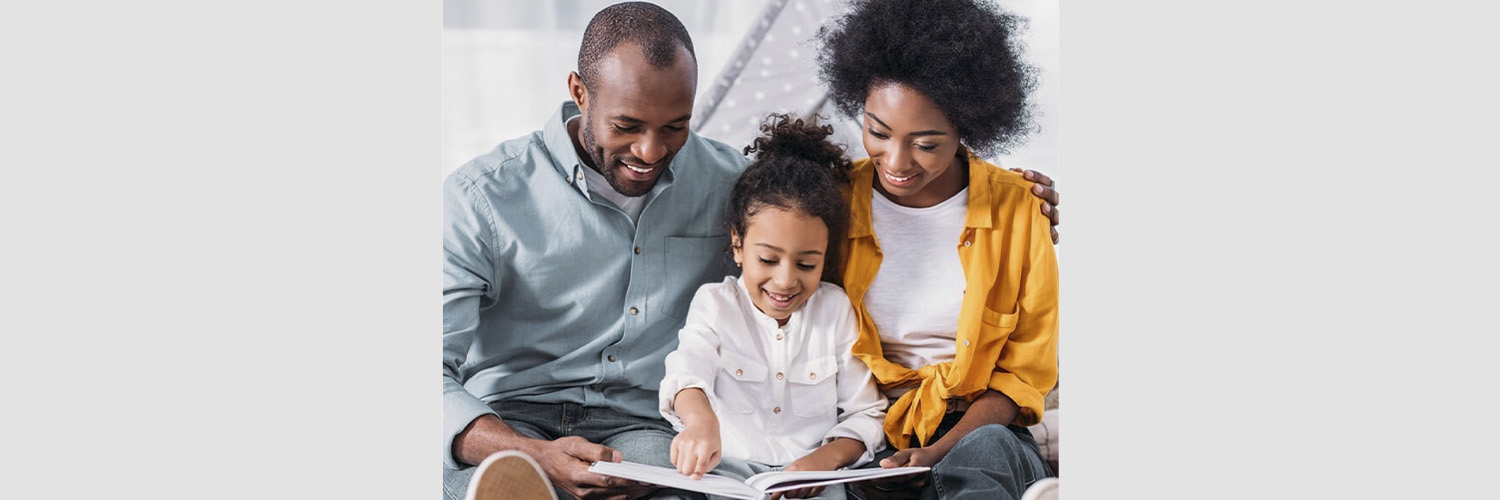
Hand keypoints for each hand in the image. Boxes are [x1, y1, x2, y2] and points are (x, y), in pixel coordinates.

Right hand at [525, 436, 655, 499]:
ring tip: (649, 487)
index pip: (609, 480)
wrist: (541, 463)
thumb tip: (618, 456)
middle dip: (637, 488)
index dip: (629, 480)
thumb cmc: (559, 451)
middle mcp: (583, 491)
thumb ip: (596, 450)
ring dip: (632, 494)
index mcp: (579, 475)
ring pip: (614, 498)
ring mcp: (584, 497)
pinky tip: (634, 491)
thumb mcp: (575, 443)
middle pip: (615, 491)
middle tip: (656, 484)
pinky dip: (623, 496)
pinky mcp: (586, 498)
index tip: (645, 479)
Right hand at [669, 422, 720, 479]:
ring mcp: (683, 443)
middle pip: (686, 470)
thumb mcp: (716, 454)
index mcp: (706, 447)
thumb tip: (694, 477)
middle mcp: (693, 445)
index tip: (697, 476)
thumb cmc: (711, 441)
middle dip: (691, 471)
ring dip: (685, 466)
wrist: (703, 423)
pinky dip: (679, 461)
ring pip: (679, 468)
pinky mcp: (675, 441)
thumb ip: (707, 468)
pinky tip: (686, 454)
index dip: (698, 475)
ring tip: (692, 458)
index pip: (700, 467)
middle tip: (696, 464)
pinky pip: (673, 461)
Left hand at [768, 455, 838, 499]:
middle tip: (791, 490)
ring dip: (799, 494)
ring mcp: (811, 481)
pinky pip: (811, 495)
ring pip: (801, 495)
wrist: (827, 456)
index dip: (776, 493)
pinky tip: (810, 487)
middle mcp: (802, 475)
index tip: (772, 498)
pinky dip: (809, 493)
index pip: (781, 484)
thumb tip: (778, 484)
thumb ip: (788, 474)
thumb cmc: (811, 460)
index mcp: (794, 469)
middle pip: (791, 493)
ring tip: (802, 486)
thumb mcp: (796, 464)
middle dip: (790, 494)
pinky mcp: (819, 486)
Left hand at [857, 446, 946, 499]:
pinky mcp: (907, 494)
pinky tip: (868, 488)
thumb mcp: (908, 452)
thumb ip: (896, 459)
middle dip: (872, 487)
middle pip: (891, 490)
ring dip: (873, 492)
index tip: (868, 477)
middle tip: (857, 482)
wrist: (933, 461)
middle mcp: (914, 486)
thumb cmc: (919, 455)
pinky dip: (879, 493)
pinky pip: (891, 497)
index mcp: (916, 473)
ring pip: (889, 496)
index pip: (896, 478)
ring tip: (859, 485)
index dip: (881, 478)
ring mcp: (911, 492)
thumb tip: (883, 464)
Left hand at [1011, 168, 1059, 243]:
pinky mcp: (1049, 235)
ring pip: (1057, 215)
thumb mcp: (1012, 194)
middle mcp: (1049, 205)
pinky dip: (1053, 233)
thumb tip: (1016, 170)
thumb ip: (1014, 182)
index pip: (1046, 181)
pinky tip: (1047, 231)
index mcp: (1044, 194)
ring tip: (1042, 207)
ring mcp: (1051, 221)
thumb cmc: (1014, 206)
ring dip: (1051, 210)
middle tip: (1034, 188)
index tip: (1025, 174)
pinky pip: (1055, 235)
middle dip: (1046, 191)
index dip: (1038, 176)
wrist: (1010, 231)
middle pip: (1055, 196)